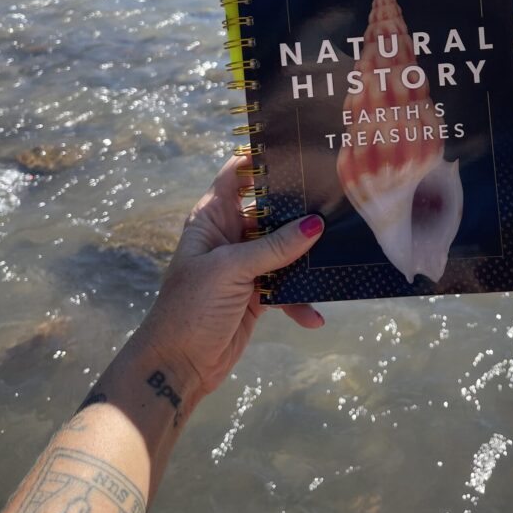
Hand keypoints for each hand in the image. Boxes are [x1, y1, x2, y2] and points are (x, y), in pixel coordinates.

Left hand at [134, 155, 324, 399]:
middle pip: (270, 210)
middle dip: (298, 208)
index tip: (296, 146)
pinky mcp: (257, 293)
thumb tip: (315, 224)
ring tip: (334, 255)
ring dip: (305, 256)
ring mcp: (245, 265)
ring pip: (284, 248)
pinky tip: (314, 317)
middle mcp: (230, 236)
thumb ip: (274, 247)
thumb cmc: (191, 309)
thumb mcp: (231, 271)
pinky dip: (300, 300)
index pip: (236, 175)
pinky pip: (287, 286)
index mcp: (212, 219)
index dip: (260, 157)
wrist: (177, 366)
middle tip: (334, 198)